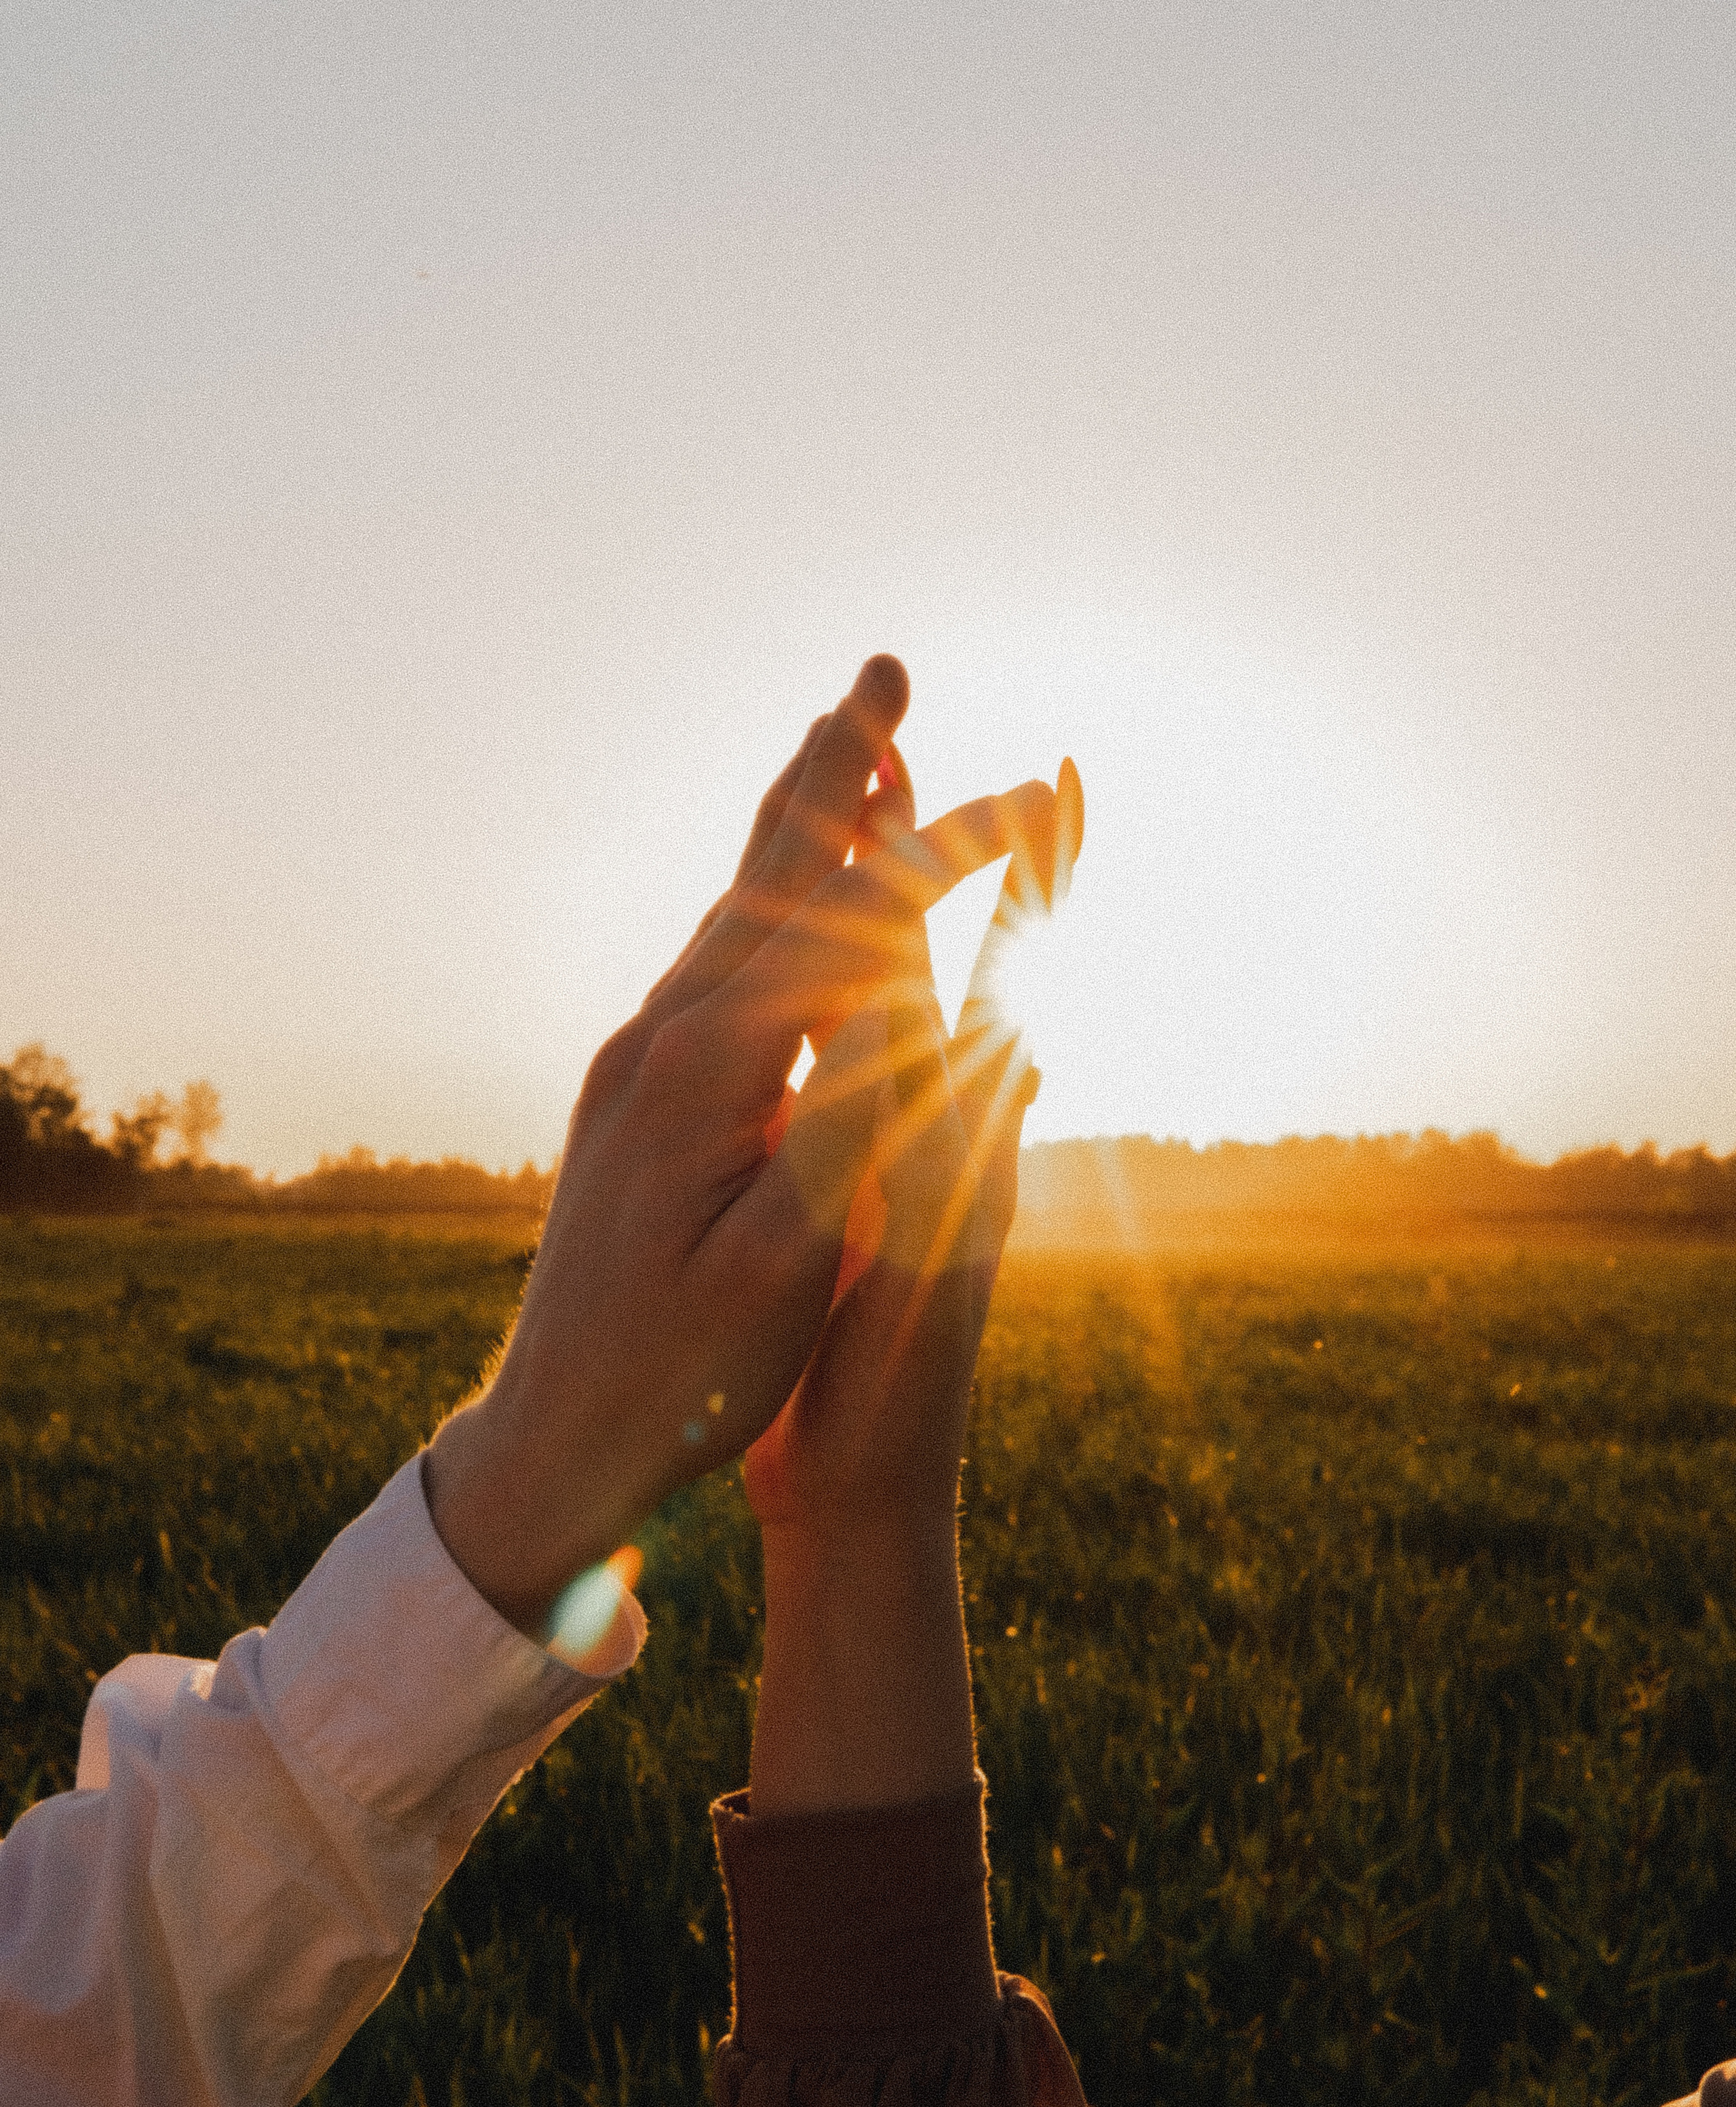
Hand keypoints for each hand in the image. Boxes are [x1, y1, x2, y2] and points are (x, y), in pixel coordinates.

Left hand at [424, 659, 1063, 1641]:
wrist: (552, 1436)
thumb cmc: (681, 1377)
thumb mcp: (782, 1270)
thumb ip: (848, 1133)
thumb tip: (913, 1007)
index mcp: (713, 1072)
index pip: (853, 921)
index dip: (951, 848)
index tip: (1041, 789)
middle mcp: (662, 1040)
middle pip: (769, 872)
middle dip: (842, 771)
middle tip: (884, 670)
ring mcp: (635, 1063)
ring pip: (731, 905)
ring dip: (793, 820)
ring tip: (835, 746)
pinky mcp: (628, 1095)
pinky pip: (709, 957)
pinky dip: (762, 896)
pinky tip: (770, 897)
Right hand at [745, 762, 1083, 1814]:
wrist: (870, 1492)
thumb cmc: (889, 1382)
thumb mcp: (911, 1240)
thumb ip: (915, 1122)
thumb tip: (939, 989)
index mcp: (964, 1132)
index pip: (1012, 966)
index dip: (1037, 870)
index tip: (1066, 772)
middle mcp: (951, 1133)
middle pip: (957, 963)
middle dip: (942, 855)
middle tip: (910, 747)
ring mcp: (908, 1165)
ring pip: (899, 1008)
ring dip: (886, 913)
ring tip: (868, 827)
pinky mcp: (859, 1202)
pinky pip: (856, 1074)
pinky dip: (842, 1006)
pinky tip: (817, 986)